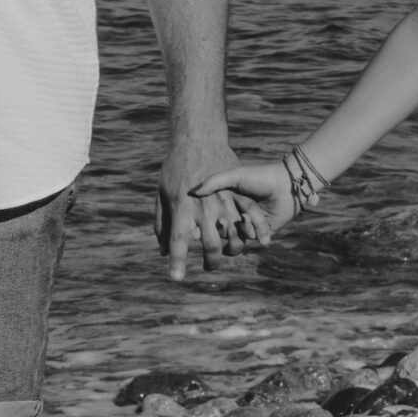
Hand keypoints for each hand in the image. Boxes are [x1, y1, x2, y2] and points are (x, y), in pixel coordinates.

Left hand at [159, 132, 260, 280]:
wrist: (198, 137)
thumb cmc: (175, 166)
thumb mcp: (162, 193)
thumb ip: (162, 222)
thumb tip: (161, 249)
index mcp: (182, 207)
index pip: (178, 240)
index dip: (177, 261)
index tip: (177, 278)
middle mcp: (203, 206)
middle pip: (209, 243)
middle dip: (211, 261)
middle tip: (208, 268)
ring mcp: (222, 199)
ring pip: (232, 232)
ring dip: (233, 249)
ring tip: (229, 254)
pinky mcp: (236, 191)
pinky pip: (247, 214)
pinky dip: (253, 229)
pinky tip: (256, 239)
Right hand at [192, 162, 298, 240]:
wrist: (286, 183)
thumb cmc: (260, 176)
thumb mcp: (235, 175)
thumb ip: (214, 182)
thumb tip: (193, 192)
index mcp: (227, 202)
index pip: (209, 218)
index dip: (207, 220)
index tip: (206, 218)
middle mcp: (236, 215)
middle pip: (221, 231)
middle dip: (222, 228)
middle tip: (223, 220)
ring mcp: (248, 225)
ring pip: (236, 237)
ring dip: (241, 228)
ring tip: (247, 216)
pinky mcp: (261, 233)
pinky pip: (252, 238)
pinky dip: (254, 230)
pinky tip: (259, 219)